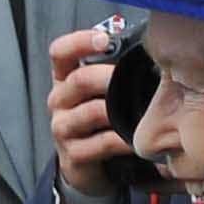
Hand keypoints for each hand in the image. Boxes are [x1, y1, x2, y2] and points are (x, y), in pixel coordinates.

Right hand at [45, 24, 132, 201]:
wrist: (85, 163)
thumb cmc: (97, 119)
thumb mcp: (98, 91)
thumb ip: (111, 70)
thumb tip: (144, 51)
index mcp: (64, 78)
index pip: (60, 52)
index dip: (79, 42)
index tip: (105, 40)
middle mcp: (59, 100)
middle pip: (79, 80)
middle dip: (110, 77)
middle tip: (136, 76)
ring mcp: (63, 128)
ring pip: (92, 112)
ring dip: (120, 109)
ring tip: (144, 108)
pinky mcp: (73, 153)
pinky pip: (103, 143)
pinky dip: (124, 139)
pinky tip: (138, 137)